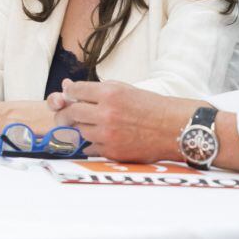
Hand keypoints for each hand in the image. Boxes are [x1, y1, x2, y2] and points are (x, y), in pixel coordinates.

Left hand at [52, 79, 197, 162]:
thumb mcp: (124, 89)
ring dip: (83, 127)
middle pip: (72, 112)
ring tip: (94, 124)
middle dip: (68, 112)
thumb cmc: (149, 106)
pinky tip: (101, 138)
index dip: (70, 93)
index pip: (75, 91)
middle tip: (68, 114)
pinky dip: (92, 143)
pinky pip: (90, 148)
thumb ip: (95, 89)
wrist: (173, 128)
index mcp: (110, 94)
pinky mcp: (112, 152)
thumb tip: (66, 87)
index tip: (70, 96)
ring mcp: (108, 134)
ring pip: (80, 131)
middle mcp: (107, 113)